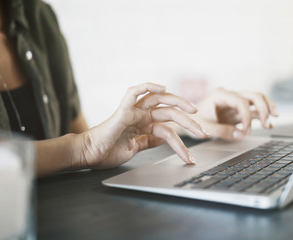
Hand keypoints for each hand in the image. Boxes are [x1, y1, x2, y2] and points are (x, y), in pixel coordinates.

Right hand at [77, 82, 207, 168]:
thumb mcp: (135, 148)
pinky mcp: (123, 111)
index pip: (169, 124)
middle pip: (170, 111)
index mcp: (143, 124)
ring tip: (194, 115)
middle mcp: (140, 115)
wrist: (88, 155)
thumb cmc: (107, 151)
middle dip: (189, 121)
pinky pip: (134, 92)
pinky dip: (147, 85)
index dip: (183, 135)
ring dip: (179, 105)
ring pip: (160, 100)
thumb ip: (148, 140)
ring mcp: (132, 111)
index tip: (194, 148)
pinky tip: (162, 87)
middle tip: (203, 132)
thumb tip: (164, 138)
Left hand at [191, 87, 277, 139]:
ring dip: (266, 110)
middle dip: (264, 108)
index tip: (247, 130)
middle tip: (267, 122)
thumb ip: (222, 131)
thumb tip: (241, 134)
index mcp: (220, 95)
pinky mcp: (238, 111)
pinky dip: (262, 116)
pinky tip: (269, 125)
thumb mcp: (205, 127)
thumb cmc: (194, 121)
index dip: (247, 115)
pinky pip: (254, 111)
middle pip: (254, 96)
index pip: (241, 101)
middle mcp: (230, 96)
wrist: (189, 122)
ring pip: (257, 100)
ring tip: (270, 123)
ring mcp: (236, 103)